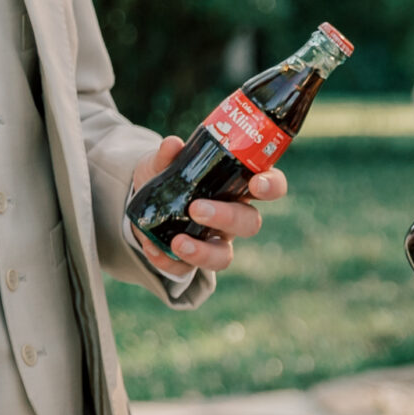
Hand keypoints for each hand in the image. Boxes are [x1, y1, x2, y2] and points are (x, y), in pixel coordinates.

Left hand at [132, 134, 287, 278]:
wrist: (143, 201)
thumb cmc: (168, 175)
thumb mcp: (165, 161)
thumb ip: (168, 154)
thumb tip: (173, 144)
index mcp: (238, 185)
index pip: (270, 185)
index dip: (271, 186)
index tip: (256, 184)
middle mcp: (233, 216)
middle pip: (249, 223)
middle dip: (226, 217)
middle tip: (196, 209)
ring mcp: (214, 241)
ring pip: (224, 256)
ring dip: (203, 252)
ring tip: (178, 242)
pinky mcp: (189, 261)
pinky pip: (185, 270)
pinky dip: (168, 261)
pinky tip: (152, 247)